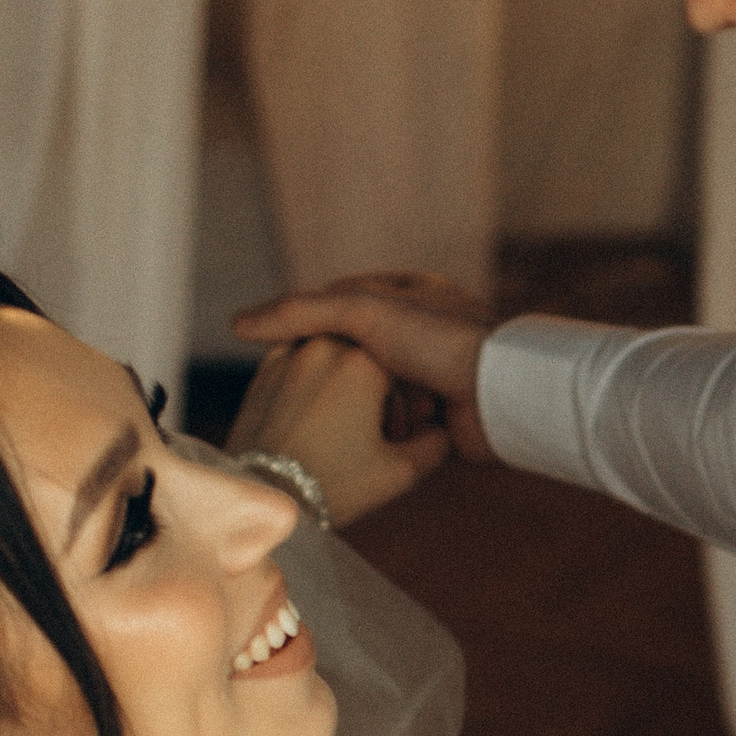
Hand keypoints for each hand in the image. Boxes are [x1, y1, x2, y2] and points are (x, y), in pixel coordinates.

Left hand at [224, 334, 451, 530]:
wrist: (263, 499)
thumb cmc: (333, 487)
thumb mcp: (399, 472)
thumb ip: (436, 444)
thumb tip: (443, 428)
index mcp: (363, 360)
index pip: (405, 359)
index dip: (413, 395)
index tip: (405, 429)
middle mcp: (325, 344)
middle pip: (370, 352)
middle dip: (381, 386)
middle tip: (380, 432)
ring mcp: (289, 353)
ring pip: (336, 353)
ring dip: (347, 379)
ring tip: (347, 425)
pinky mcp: (264, 371)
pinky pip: (303, 362)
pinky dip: (317, 380)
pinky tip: (318, 419)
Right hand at [234, 272, 495, 464]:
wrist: (499, 395)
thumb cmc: (438, 341)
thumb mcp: (361, 313)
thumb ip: (299, 313)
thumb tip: (237, 325)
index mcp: (408, 293)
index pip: (339, 306)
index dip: (313, 332)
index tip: (290, 358)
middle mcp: (421, 331)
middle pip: (356, 359)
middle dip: (346, 381)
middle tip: (324, 401)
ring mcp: (432, 376)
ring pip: (374, 398)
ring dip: (373, 412)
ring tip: (372, 420)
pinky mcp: (439, 417)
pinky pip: (398, 428)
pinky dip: (393, 436)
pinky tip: (387, 442)